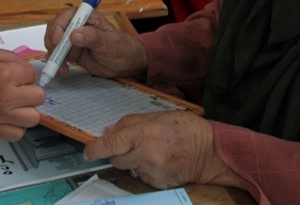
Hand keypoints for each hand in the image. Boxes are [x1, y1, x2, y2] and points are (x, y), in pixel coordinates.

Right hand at [0, 46, 44, 141]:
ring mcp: (0, 116)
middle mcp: (6, 97)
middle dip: (32, 90)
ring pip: (33, 118)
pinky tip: (10, 118)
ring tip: (17, 105)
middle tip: (19, 89)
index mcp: (5, 75)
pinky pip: (17, 134)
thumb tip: (25, 66)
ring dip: (28, 110)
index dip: (27, 72)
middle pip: (39, 97)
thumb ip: (10, 58)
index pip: (34, 74)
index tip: (17, 74)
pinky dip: (17, 127)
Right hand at [45, 9, 146, 78]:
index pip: (65, 17)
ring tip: (62, 69)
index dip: (58, 27)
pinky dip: (57, 64)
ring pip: (54, 44)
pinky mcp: (71, 52)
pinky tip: (62, 72)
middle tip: (57, 57)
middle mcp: (77, 25)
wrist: (126, 64)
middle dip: (53, 44)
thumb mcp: (109, 42)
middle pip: (54, 30)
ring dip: (54, 57)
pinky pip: (58, 56)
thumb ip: (93, 37)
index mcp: (86, 17)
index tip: (58, 41)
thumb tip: (74, 34)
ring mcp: (72, 39)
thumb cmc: (121, 48)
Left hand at [82, 111, 243, 188]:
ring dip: (132, 160)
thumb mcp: (159, 115)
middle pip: (116, 159)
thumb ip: (132, 122)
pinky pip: (142, 176)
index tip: (87, 151)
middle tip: (129, 144)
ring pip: (129, 168)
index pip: (111, 143)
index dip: (95, 148)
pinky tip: (159, 160)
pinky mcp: (158, 183)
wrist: (212, 152)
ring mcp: (152, 172)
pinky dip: (144, 168)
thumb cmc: (188, 128)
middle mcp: (146, 155)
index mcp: (145, 134)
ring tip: (151, 150)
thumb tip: (110, 131)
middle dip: (117, 152)